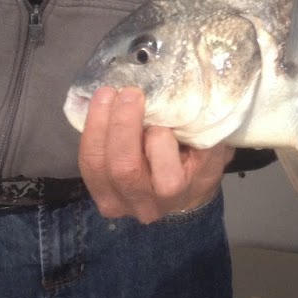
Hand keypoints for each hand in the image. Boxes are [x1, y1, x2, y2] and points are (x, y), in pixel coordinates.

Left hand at [78, 86, 232, 221]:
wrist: (184, 192)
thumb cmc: (199, 161)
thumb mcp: (210, 145)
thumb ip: (199, 127)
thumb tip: (183, 92)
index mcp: (176, 193)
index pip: (164, 172)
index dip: (160, 138)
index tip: (164, 114)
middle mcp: (144, 205)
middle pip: (124, 168)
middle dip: (123, 125)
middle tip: (130, 93)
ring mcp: (117, 203)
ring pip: (97, 164)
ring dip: (99, 124)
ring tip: (107, 94)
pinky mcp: (98, 193)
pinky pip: (87, 162)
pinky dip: (90, 132)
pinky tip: (98, 108)